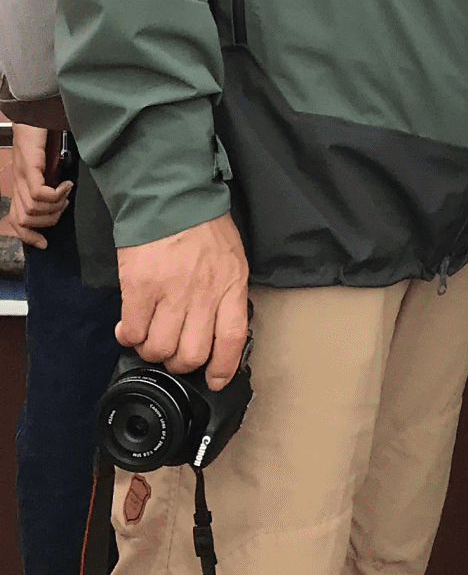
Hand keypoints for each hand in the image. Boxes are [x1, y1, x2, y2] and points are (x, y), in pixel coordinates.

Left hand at [3, 125, 70, 249]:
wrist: (34, 108)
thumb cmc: (43, 131)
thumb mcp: (47, 161)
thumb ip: (50, 176)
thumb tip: (63, 193)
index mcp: (20, 183)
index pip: (17, 221)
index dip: (29, 237)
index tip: (44, 242)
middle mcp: (18, 182)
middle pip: (24, 220)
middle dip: (48, 222)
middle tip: (64, 206)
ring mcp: (22, 175)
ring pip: (32, 210)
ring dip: (54, 208)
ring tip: (66, 195)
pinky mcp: (29, 166)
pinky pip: (39, 194)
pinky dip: (55, 195)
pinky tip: (66, 185)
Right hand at [116, 214, 250, 387]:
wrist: (170, 194)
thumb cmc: (203, 225)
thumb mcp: (231, 257)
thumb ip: (226, 294)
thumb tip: (218, 331)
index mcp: (231, 284)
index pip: (231, 340)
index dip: (222, 368)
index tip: (214, 379)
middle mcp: (203, 293)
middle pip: (191, 355)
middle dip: (180, 362)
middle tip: (173, 349)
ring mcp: (170, 292)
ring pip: (159, 349)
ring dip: (152, 350)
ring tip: (151, 335)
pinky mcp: (139, 288)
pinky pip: (133, 333)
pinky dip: (129, 336)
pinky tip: (131, 325)